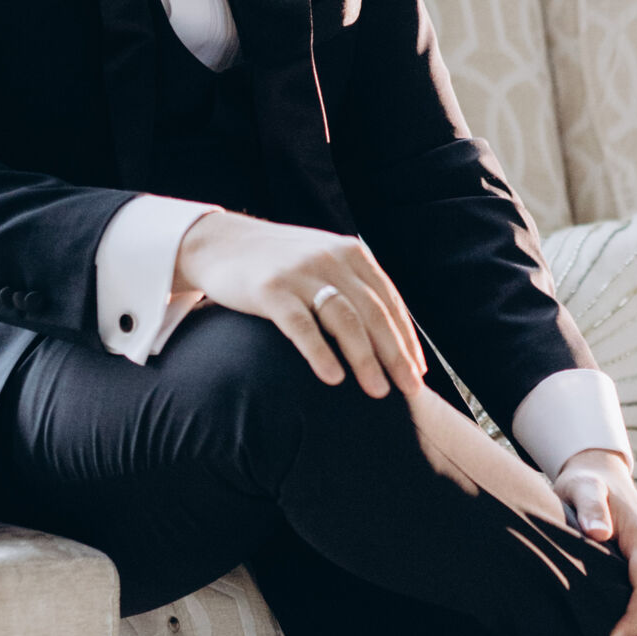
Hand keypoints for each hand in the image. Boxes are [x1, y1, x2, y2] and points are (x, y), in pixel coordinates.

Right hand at [175, 211, 425, 397]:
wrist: (218, 243)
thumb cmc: (278, 263)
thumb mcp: (323, 262)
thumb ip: (353, 287)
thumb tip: (390, 334)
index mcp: (351, 254)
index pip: (389, 301)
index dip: (406, 339)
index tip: (418, 372)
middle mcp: (330, 259)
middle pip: (373, 313)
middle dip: (396, 355)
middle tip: (410, 391)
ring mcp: (300, 273)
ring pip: (344, 319)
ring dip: (365, 358)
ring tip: (378, 392)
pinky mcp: (269, 289)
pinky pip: (301, 325)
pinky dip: (320, 353)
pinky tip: (334, 378)